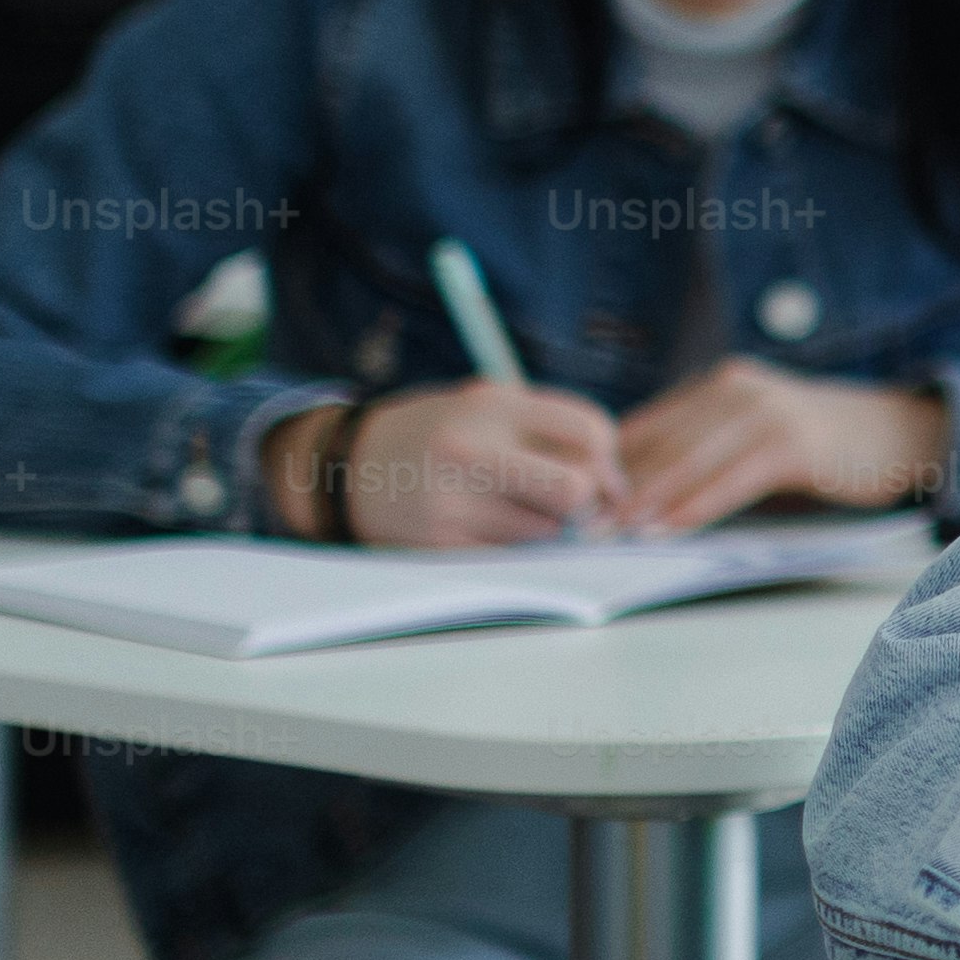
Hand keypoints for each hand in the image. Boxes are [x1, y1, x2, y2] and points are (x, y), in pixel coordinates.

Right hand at [336, 380, 624, 547]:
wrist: (346, 466)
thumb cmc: (439, 432)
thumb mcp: (487, 403)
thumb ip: (550, 427)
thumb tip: (613, 485)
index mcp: (492, 404)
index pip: (590, 430)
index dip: (608, 457)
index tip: (600, 470)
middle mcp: (471, 450)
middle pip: (575, 489)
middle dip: (587, 500)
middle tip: (575, 502)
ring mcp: (452, 501)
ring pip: (547, 531)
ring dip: (546, 527)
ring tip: (513, 507)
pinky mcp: (440, 544)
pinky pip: (511, 556)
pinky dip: (513, 547)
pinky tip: (488, 527)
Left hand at [609, 364, 944, 537]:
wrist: (903, 433)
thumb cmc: (826, 446)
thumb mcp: (758, 434)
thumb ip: (709, 449)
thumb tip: (642, 491)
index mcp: (721, 384)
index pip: (649, 425)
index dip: (610, 465)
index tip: (576, 501)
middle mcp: (737, 389)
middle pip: (663, 443)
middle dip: (619, 487)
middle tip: (581, 524)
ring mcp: (766, 412)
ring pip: (689, 460)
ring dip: (649, 500)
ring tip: (615, 532)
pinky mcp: (793, 444)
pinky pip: (730, 480)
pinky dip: (695, 506)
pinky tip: (669, 529)